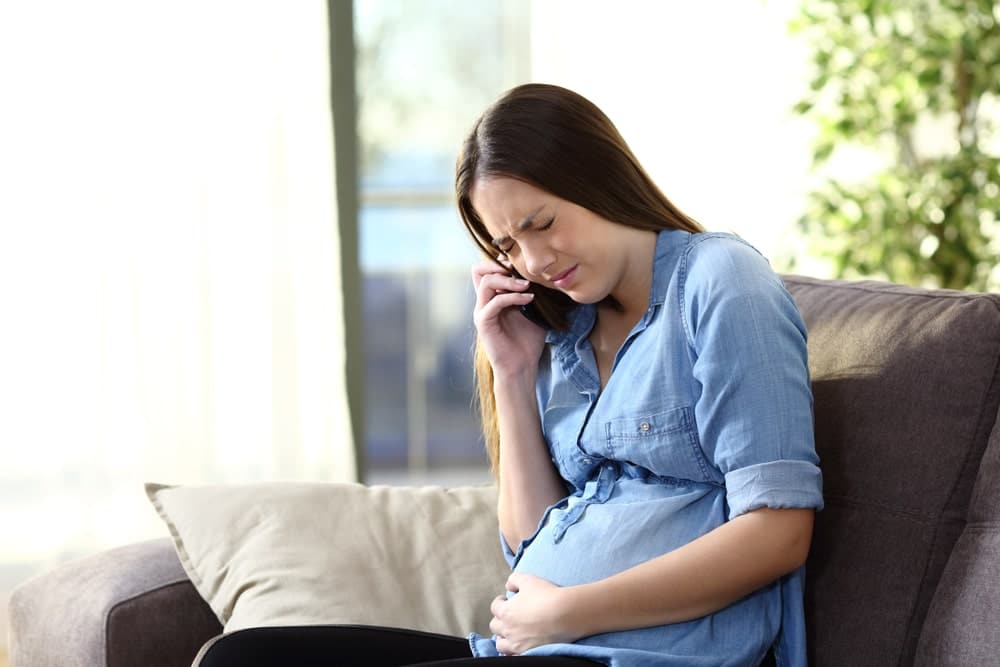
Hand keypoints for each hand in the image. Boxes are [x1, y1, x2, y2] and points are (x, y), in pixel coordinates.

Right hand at [471, 260, 545, 378]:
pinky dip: (513, 296)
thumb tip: (547, 278)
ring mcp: (482, 311)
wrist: (522, 366)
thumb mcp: (533, 312)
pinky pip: (495, 301)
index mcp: (492, 298)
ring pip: (486, 282)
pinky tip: (529, 298)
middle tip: (519, 270)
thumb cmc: (527, 341)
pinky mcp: (484, 322)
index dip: (500, 262)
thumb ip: (532, 294)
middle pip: (478, 270)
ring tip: (526, 285)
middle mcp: (484, 302)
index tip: (521, 265)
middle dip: (499, 265)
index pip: (485, 270)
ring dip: (508, 280)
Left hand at [489, 573, 582, 654]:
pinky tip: (521, 645)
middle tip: (509, 616)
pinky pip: (514, 656)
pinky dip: (514, 651)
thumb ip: (514, 580)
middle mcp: (508, 629)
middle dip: (500, 619)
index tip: (505, 600)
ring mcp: (517, 644)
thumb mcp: (528, 580)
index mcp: (506, 611)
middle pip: (495, 626)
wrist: (566, 614)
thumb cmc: (547, 596)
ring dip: (504, 638)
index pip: (495, 607)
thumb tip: (509, 586)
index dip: (500, 602)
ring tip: (512, 633)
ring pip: (501, 644)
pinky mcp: (528, 653)